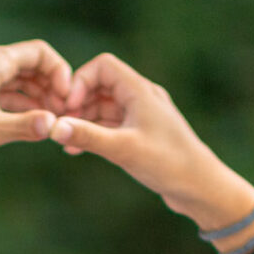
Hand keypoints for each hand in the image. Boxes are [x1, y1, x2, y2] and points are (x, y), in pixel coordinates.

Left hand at [0, 41, 70, 165]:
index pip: (40, 53)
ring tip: (49, 121)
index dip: (60, 73)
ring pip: (17, 80)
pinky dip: (17, 104)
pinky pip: (2, 91)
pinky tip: (27, 123)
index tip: (67, 100)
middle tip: (63, 114)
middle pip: (31, 65)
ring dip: (35, 97)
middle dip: (50, 87)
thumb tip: (56, 126)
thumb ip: (24, 126)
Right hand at [50, 50, 253, 228]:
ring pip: (104, 107)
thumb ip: (87, 136)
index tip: (67, 108)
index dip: (80, 82)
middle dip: (78, 103)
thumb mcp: (122, 149)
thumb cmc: (168, 163)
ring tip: (65, 141)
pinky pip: (111, 125)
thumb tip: (54, 128)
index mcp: (140, 91)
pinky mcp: (141, 134)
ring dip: (83, 120)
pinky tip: (77, 149)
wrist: (200, 186)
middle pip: (100, 86)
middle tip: (60, 126)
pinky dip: (94, 133)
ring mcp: (142, 116)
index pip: (103, 66)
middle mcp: (142, 98)